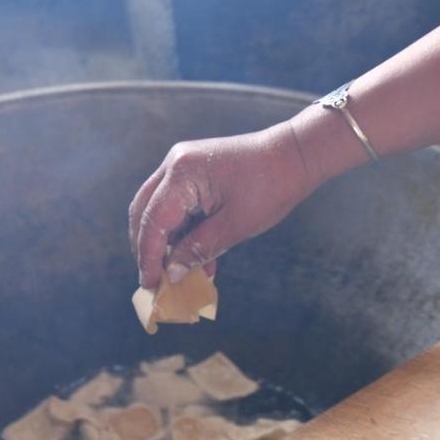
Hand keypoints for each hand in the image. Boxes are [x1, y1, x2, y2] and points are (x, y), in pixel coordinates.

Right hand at [128, 116, 324, 289]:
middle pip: (144, 211)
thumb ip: (199, 249)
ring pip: (158, 208)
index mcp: (183, 174)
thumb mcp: (235, 226)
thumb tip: (172, 273)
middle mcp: (175, 164)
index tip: (151, 283)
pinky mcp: (193, 170)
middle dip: (146, 247)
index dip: (148, 256)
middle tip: (154, 277)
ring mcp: (182, 164)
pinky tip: (195, 255)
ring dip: (165, 240)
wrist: (294, 155)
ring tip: (177, 271)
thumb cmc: (270, 187)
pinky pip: (176, 203)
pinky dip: (181, 230)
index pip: (152, 221)